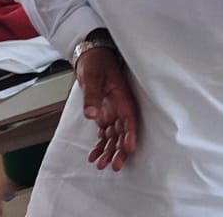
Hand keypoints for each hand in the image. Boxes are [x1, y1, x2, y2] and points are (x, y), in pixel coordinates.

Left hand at [75, 43, 138, 170]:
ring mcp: (113, 112)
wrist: (92, 56)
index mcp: (122, 97)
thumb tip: (92, 114)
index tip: (129, 149)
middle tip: (114, 165)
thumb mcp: (92, 77)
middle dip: (120, 150)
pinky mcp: (104, 114)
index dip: (130, 134)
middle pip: (123, 132)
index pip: (129, 119)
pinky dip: (100, 145)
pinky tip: (95, 156)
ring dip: (109, 151)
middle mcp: (120, 107)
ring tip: (101, 165)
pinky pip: (104, 133)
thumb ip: (92, 96)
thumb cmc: (96, 63)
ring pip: (113, 136)